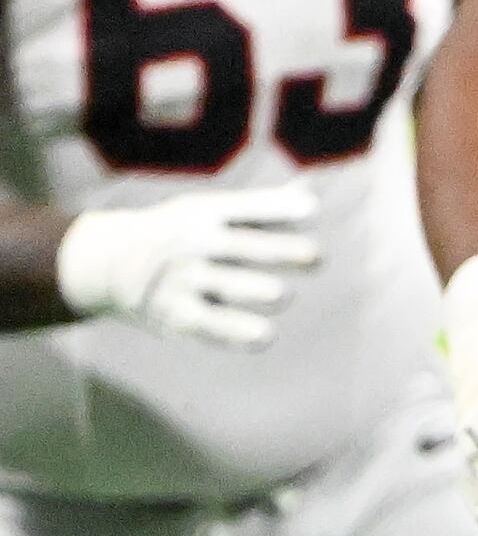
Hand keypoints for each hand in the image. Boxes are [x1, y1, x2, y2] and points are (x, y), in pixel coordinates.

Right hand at [52, 185, 321, 349]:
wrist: (106, 263)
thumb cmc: (179, 234)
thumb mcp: (208, 212)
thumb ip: (260, 209)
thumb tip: (311, 201)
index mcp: (202, 212)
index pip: (249, 208)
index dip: (284, 209)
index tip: (313, 214)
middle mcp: (191, 243)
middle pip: (252, 247)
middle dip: (292, 253)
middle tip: (315, 258)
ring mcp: (183, 280)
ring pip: (244, 288)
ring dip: (271, 292)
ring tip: (278, 294)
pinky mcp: (177, 317)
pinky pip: (219, 329)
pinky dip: (248, 334)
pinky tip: (265, 334)